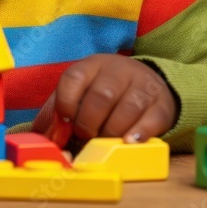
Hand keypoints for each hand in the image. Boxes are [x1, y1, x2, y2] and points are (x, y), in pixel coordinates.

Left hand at [32, 54, 177, 145]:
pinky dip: (139, 134)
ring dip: (111, 132)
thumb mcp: (78, 94)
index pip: (74, 77)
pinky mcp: (161, 104)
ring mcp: (143, 85)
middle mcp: (118, 70)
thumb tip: (45, 138)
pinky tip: (129, 142)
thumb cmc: (103, 94)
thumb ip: (57, 114)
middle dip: (89, 123)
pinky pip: (152, 119)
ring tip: (105, 142)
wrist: (146, 84)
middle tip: (86, 136)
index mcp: (92, 65)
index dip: (65, 103)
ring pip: (128, 108)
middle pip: (101, 95)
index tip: (64, 123)